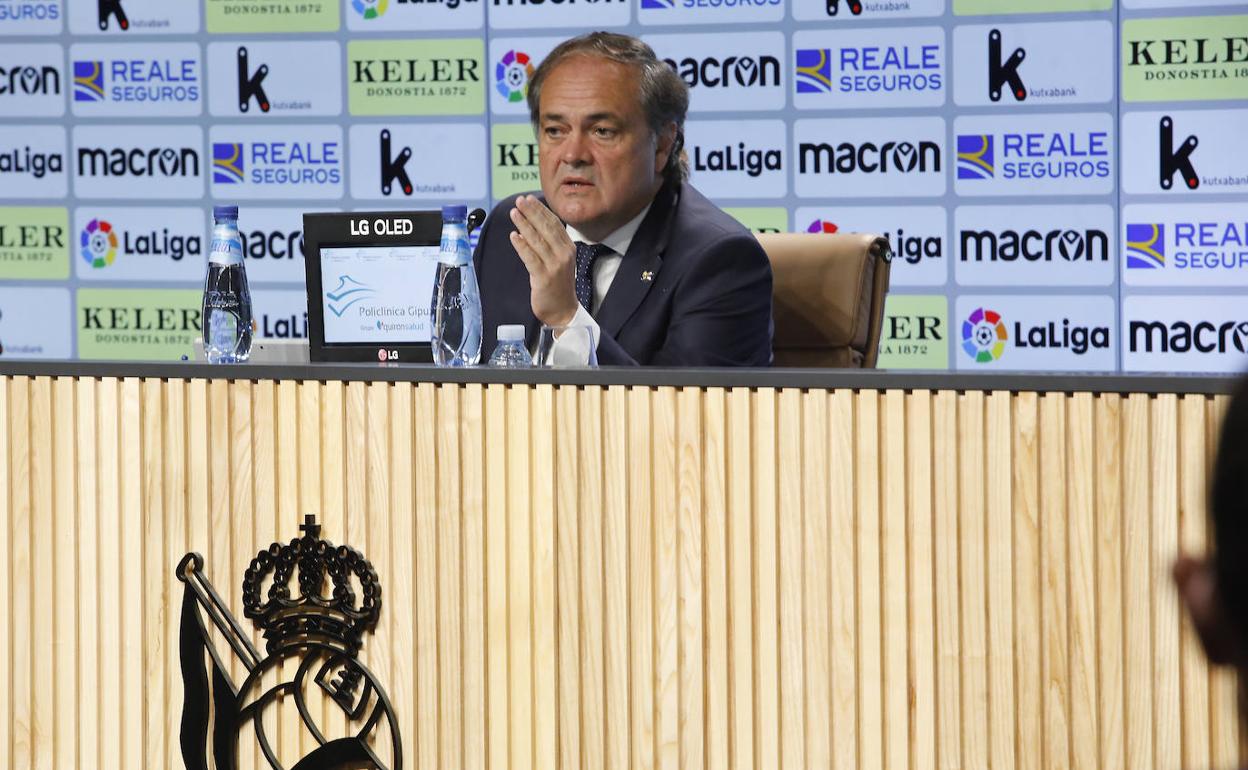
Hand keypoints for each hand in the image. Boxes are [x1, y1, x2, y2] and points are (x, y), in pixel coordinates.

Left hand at [508, 195, 578, 326]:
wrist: (563, 310)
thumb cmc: (558, 284)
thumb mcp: (559, 260)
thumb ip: (549, 243)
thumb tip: (532, 225)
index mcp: (568, 248)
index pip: (554, 224)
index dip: (541, 210)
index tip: (529, 199)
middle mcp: (564, 254)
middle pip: (546, 228)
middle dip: (531, 212)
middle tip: (519, 201)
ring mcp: (554, 266)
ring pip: (537, 240)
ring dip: (524, 225)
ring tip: (514, 213)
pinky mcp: (544, 277)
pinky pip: (530, 258)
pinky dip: (522, 246)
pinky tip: (514, 236)